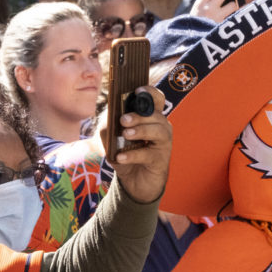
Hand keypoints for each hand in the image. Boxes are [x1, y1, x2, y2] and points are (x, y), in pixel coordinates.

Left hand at [108, 86, 171, 204]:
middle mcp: (161, 127)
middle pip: (155, 115)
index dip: (150, 92)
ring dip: (141, 131)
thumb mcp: (112, 141)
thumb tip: (108, 120)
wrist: (134, 182)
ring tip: (125, 134)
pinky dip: (133, 155)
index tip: (138, 90)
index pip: (156, 99)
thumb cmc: (126, 155)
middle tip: (124, 120)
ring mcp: (163, 143)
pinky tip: (120, 157)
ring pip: (157, 131)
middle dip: (139, 115)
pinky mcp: (161, 160)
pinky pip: (148, 154)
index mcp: (150, 118)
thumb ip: (108, 128)